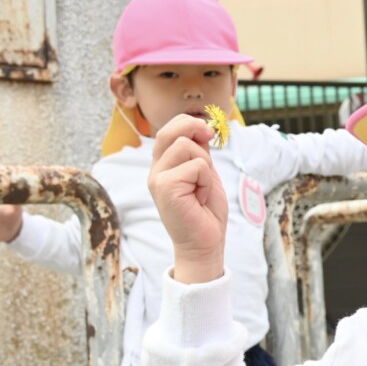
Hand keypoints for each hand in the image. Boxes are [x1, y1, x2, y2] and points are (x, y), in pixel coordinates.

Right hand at [148, 114, 226, 283]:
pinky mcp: (165, 187)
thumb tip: (201, 128)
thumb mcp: (204, 173)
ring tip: (201, 187)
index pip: (168, 130)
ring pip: (186, 147)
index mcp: (163, 166)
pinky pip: (196, 166)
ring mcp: (157, 178)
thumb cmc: (205, 211)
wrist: (205, 242)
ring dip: (204, 166)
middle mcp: (156, 170)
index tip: (208, 133)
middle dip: (194, 129)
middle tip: (209, 139)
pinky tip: (200, 197)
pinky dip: (205, 180)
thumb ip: (198, 152)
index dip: (189, 123)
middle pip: (170, 131)